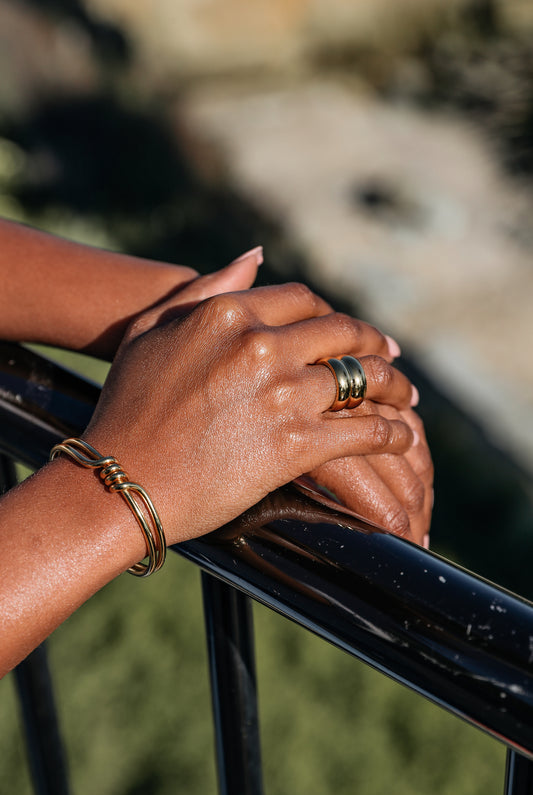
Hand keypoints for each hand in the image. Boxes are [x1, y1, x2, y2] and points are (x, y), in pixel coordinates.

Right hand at [84, 282, 418, 544]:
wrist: (120, 483)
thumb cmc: (127, 410)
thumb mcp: (151, 331)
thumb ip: (206, 287)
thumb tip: (257, 255)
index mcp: (227, 313)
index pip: (304, 301)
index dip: (332, 315)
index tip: (346, 332)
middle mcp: (260, 344)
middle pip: (343, 332)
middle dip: (373, 344)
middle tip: (392, 358)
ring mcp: (281, 394)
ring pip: (363, 378)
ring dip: (393, 388)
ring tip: (405, 399)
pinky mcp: (295, 444)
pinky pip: (365, 431)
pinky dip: (392, 433)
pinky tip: (403, 437)